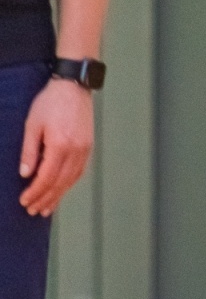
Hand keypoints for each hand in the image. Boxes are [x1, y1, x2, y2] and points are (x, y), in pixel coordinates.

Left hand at [19, 78, 94, 216]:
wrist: (74, 87)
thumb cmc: (50, 102)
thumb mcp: (32, 124)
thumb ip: (29, 151)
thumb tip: (25, 174)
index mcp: (60, 145)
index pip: (47, 177)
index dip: (35, 192)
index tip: (24, 201)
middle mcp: (76, 150)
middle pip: (60, 183)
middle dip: (46, 199)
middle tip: (34, 211)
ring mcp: (85, 149)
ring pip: (72, 180)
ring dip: (59, 196)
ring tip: (48, 207)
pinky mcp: (88, 146)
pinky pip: (79, 171)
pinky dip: (69, 184)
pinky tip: (62, 190)